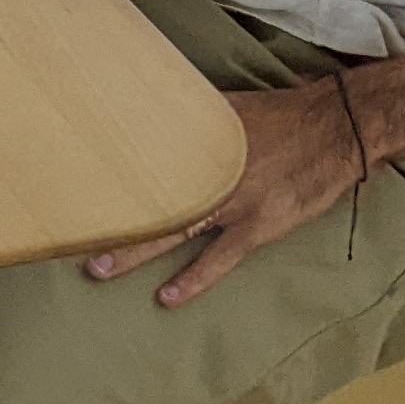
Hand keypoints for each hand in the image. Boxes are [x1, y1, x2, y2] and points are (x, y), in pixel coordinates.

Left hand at [88, 77, 372, 305]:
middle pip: (150, 197)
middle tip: (70, 232)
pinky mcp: (257, 226)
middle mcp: (208, 170)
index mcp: (197, 138)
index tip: (71, 182)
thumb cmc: (280, 116)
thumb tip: (149, 109)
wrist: (334, 130)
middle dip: (111, 215)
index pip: (142, 155)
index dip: (108, 171)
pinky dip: (192, 279)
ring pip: (174, 230)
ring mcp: (232, 201)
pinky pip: (218, 259)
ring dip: (136, 250)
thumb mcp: (227, 107)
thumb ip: (190, 115)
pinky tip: (167, 297)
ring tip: (100, 268)